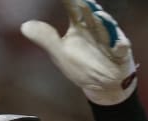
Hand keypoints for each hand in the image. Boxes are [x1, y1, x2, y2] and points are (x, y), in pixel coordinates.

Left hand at [21, 0, 136, 105]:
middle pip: (91, 14)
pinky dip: (121, 46)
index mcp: (80, 25)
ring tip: (98, 15)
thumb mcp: (60, 53)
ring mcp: (110, 39)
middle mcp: (96, 28)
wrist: (102, 85)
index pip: (74, 7)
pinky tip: (120, 44)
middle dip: (87, 6)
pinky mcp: (121, 54)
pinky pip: (122, 49)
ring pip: (107, 29)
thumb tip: (24, 26)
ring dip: (104, 23)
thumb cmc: (81, 65)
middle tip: (81, 0)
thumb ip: (45, 38)